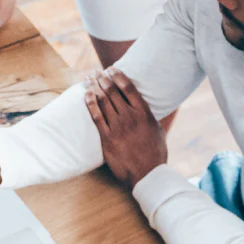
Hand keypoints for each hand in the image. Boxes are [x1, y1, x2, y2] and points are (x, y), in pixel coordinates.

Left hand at [84, 68, 166, 190]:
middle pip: (113, 92)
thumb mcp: (157, 130)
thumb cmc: (155, 153)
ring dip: (94, 88)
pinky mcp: (107, 139)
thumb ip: (149, 116)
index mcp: (144, 114)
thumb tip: (145, 105)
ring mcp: (118, 128)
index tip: (111, 68)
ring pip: (103, 102)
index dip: (118, 76)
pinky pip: (96, 117)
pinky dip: (90, 104)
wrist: (147, 174)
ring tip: (89, 79)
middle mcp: (130, 118)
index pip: (129, 88)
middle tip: (96, 72)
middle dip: (103, 79)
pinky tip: (86, 95)